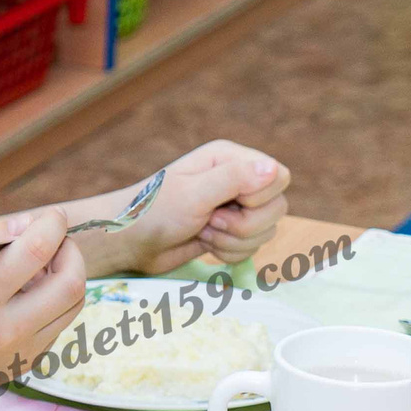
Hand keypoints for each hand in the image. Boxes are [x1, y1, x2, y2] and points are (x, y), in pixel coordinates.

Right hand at [0, 210, 85, 403]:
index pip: (36, 251)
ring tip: (39, 266)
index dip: (52, 224)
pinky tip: (25, 294)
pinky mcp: (27, 363)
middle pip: (71, 284)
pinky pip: (59, 324)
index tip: (52, 215)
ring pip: (73, 306)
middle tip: (54, 240)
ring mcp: (21, 352)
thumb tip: (27, 224)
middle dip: (71, 251)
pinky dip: (53, 301)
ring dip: (67, 276)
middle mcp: (7, 330)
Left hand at [96, 141, 288, 275]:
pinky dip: (229, 252)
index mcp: (232, 159)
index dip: (259, 197)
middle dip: (244, 225)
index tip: (228, 203)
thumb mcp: (194, 192)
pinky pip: (253, 248)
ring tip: (203, 231)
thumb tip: (274, 169)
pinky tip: (203, 243)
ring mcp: (236, 207)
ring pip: (266, 231)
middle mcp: (238, 179)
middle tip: (210, 221)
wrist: (131, 241)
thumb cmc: (154, 211)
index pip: (280, 177)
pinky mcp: (231, 232)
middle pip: (277, 208)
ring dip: (234, 241)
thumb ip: (235, 179)